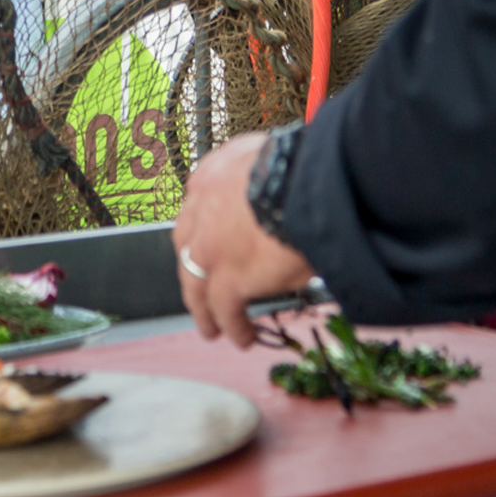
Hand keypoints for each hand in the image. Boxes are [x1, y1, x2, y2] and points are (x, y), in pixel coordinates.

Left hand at [174, 133, 315, 346]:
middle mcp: (203, 208)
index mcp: (214, 174)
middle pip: (187, 246)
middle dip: (195, 269)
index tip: (214, 241)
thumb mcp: (274, 160)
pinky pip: (223, 309)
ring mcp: (209, 246)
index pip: (199, 205)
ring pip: (196, 284)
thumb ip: (265, 179)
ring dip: (203, 306)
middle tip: (205, 286)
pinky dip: (233, 325)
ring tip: (213, 325)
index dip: (205, 227)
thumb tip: (285, 197)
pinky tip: (243, 336)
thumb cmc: (305, 165)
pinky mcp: (227, 277)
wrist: (308, 182)